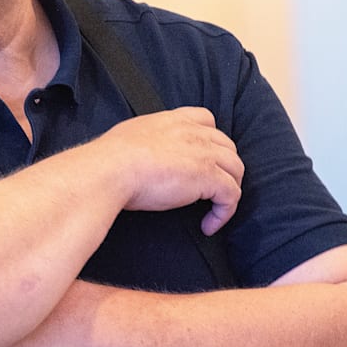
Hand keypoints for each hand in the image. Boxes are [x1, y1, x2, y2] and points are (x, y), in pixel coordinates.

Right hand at [92, 107, 243, 235]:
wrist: (110, 170)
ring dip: (229, 190)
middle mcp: (193, 132)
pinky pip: (231, 195)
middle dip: (224, 167)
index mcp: (173, 120)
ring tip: (214, 209)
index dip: (211, 140)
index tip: (203, 159)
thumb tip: (139, 155)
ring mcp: (204, 153)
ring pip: (236, 169)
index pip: (206, 119)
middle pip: (227, 146)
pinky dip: (224, 213)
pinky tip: (208, 226)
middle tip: (211, 190)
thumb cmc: (111, 159)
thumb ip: (145, 141)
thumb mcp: (130, 137)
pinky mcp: (208, 177)